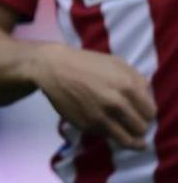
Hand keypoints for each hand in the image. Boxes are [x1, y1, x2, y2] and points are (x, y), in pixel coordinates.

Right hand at [33, 43, 155, 149]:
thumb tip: (148, 100)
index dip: (147, 114)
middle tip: (131, 122)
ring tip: (126, 135)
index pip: (150, 113)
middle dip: (138, 127)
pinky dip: (107, 131)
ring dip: (129, 139)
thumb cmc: (86, 63)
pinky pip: (105, 135)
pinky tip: (102, 122)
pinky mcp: (86, 125)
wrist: (53, 67)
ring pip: (126, 141)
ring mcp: (101, 116)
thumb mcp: (116, 63)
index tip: (141, 114)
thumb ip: (137, 80)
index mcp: (128, 85)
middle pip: (141, 128)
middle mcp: (116, 103)